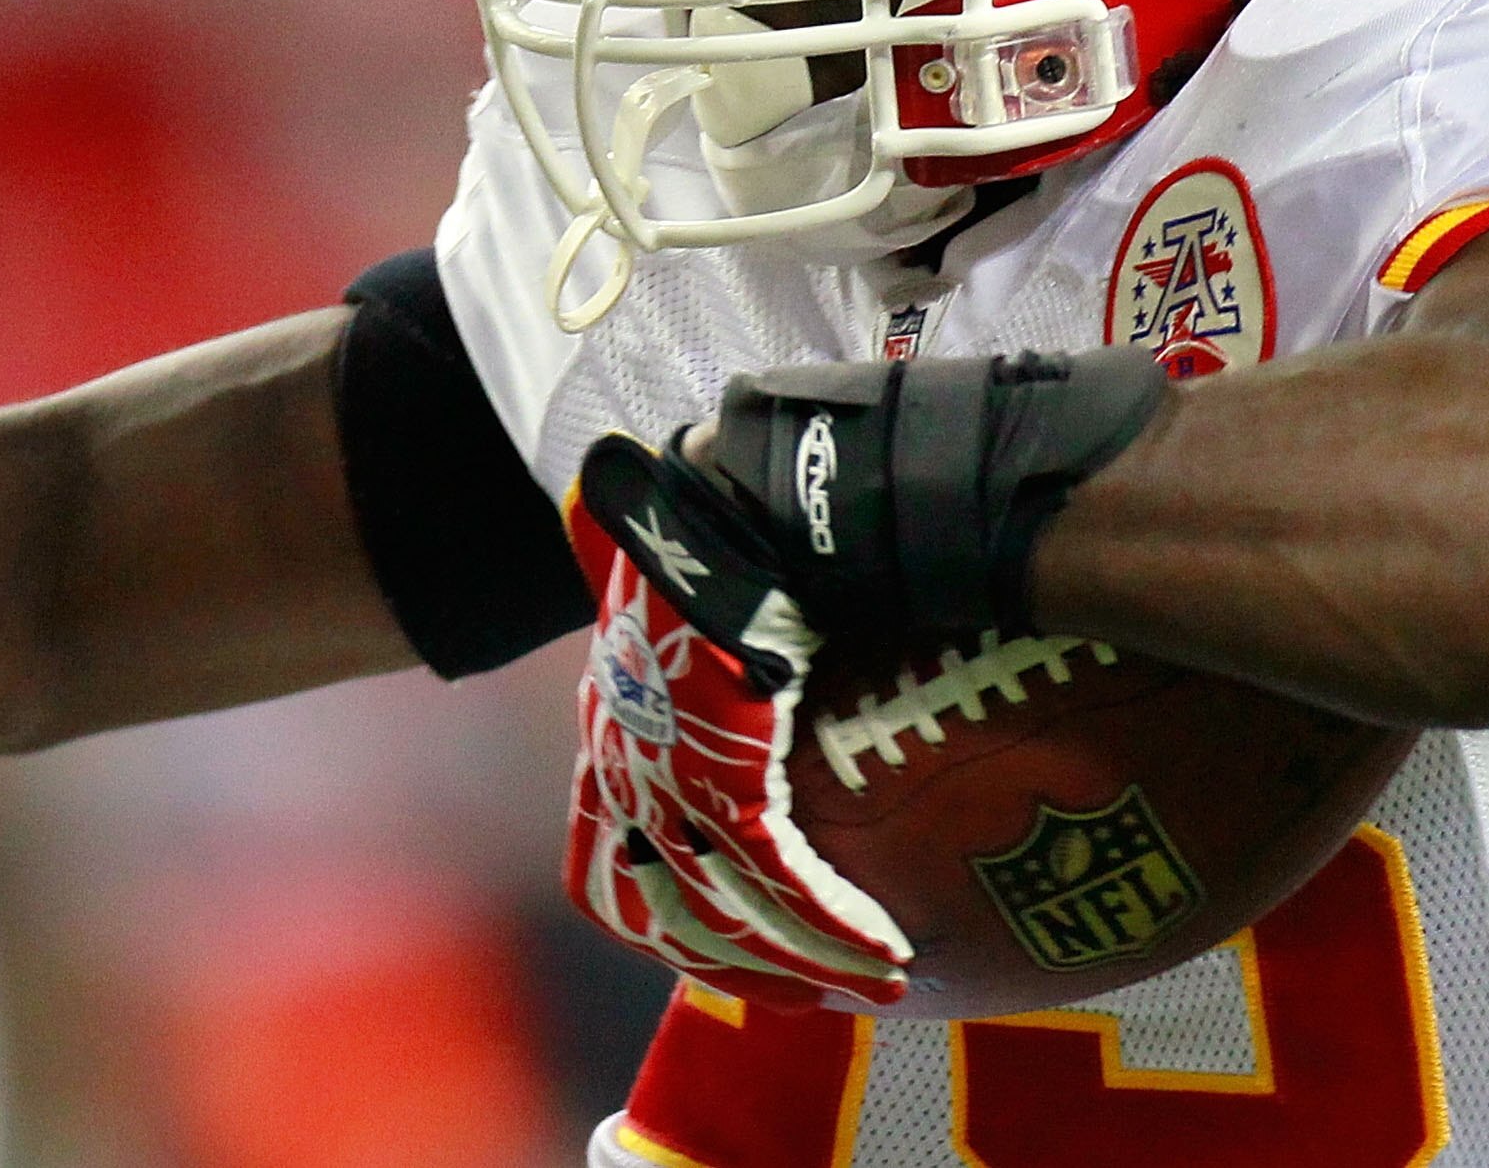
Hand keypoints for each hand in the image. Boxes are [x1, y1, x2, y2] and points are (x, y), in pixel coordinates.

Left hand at [562, 433, 910, 1010]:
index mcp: (612, 733)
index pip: (604, 871)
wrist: (733, 490)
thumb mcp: (700, 608)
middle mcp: (622, 762)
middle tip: (815, 998)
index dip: (663, 928)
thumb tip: (753, 663)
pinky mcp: (722, 766)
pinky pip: (777, 878)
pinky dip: (830, 923)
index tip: (727, 962)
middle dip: (738, 967)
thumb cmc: (722, 533)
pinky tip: (885, 947)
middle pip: (663, 912)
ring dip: (802, 963)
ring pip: (724, 913)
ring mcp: (664, 771)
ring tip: (876, 983)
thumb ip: (718, 654)